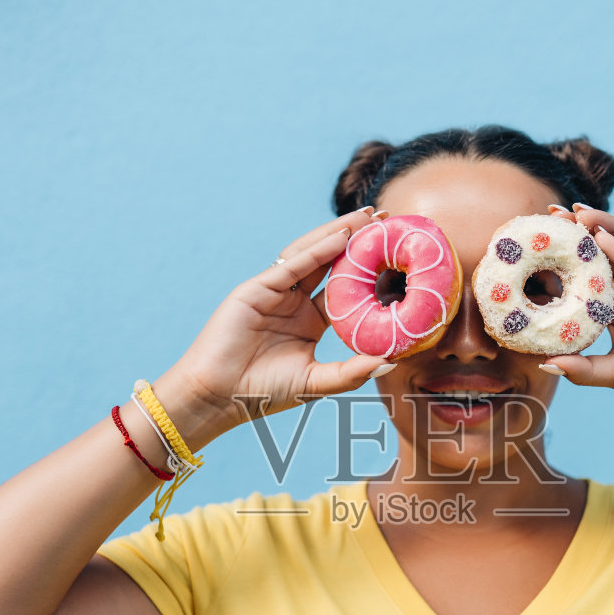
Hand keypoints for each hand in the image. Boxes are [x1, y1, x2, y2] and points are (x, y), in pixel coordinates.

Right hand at [157, 208, 391, 438]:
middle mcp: (294, 301)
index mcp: (310, 321)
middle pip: (331, 261)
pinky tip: (341, 236)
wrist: (218, 397)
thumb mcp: (316, 383)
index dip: (369, 270)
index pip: (345, 288)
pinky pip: (291, 265)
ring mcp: (275, 292)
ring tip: (367, 217)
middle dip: (357, 238)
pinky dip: (316, 250)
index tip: (395, 254)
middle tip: (387, 218)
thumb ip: (352, 372)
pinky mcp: (256, 289)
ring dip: (338, 233)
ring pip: (311, 254)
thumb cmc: (263, 393)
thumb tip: (391, 362)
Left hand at [538, 203, 613, 414]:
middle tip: (552, 214)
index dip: (566, 256)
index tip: (540, 241)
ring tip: (578, 215)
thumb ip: (582, 370)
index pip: (587, 273)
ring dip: (604, 227)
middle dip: (581, 231)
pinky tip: (602, 238)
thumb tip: (545, 364)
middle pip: (605, 252)